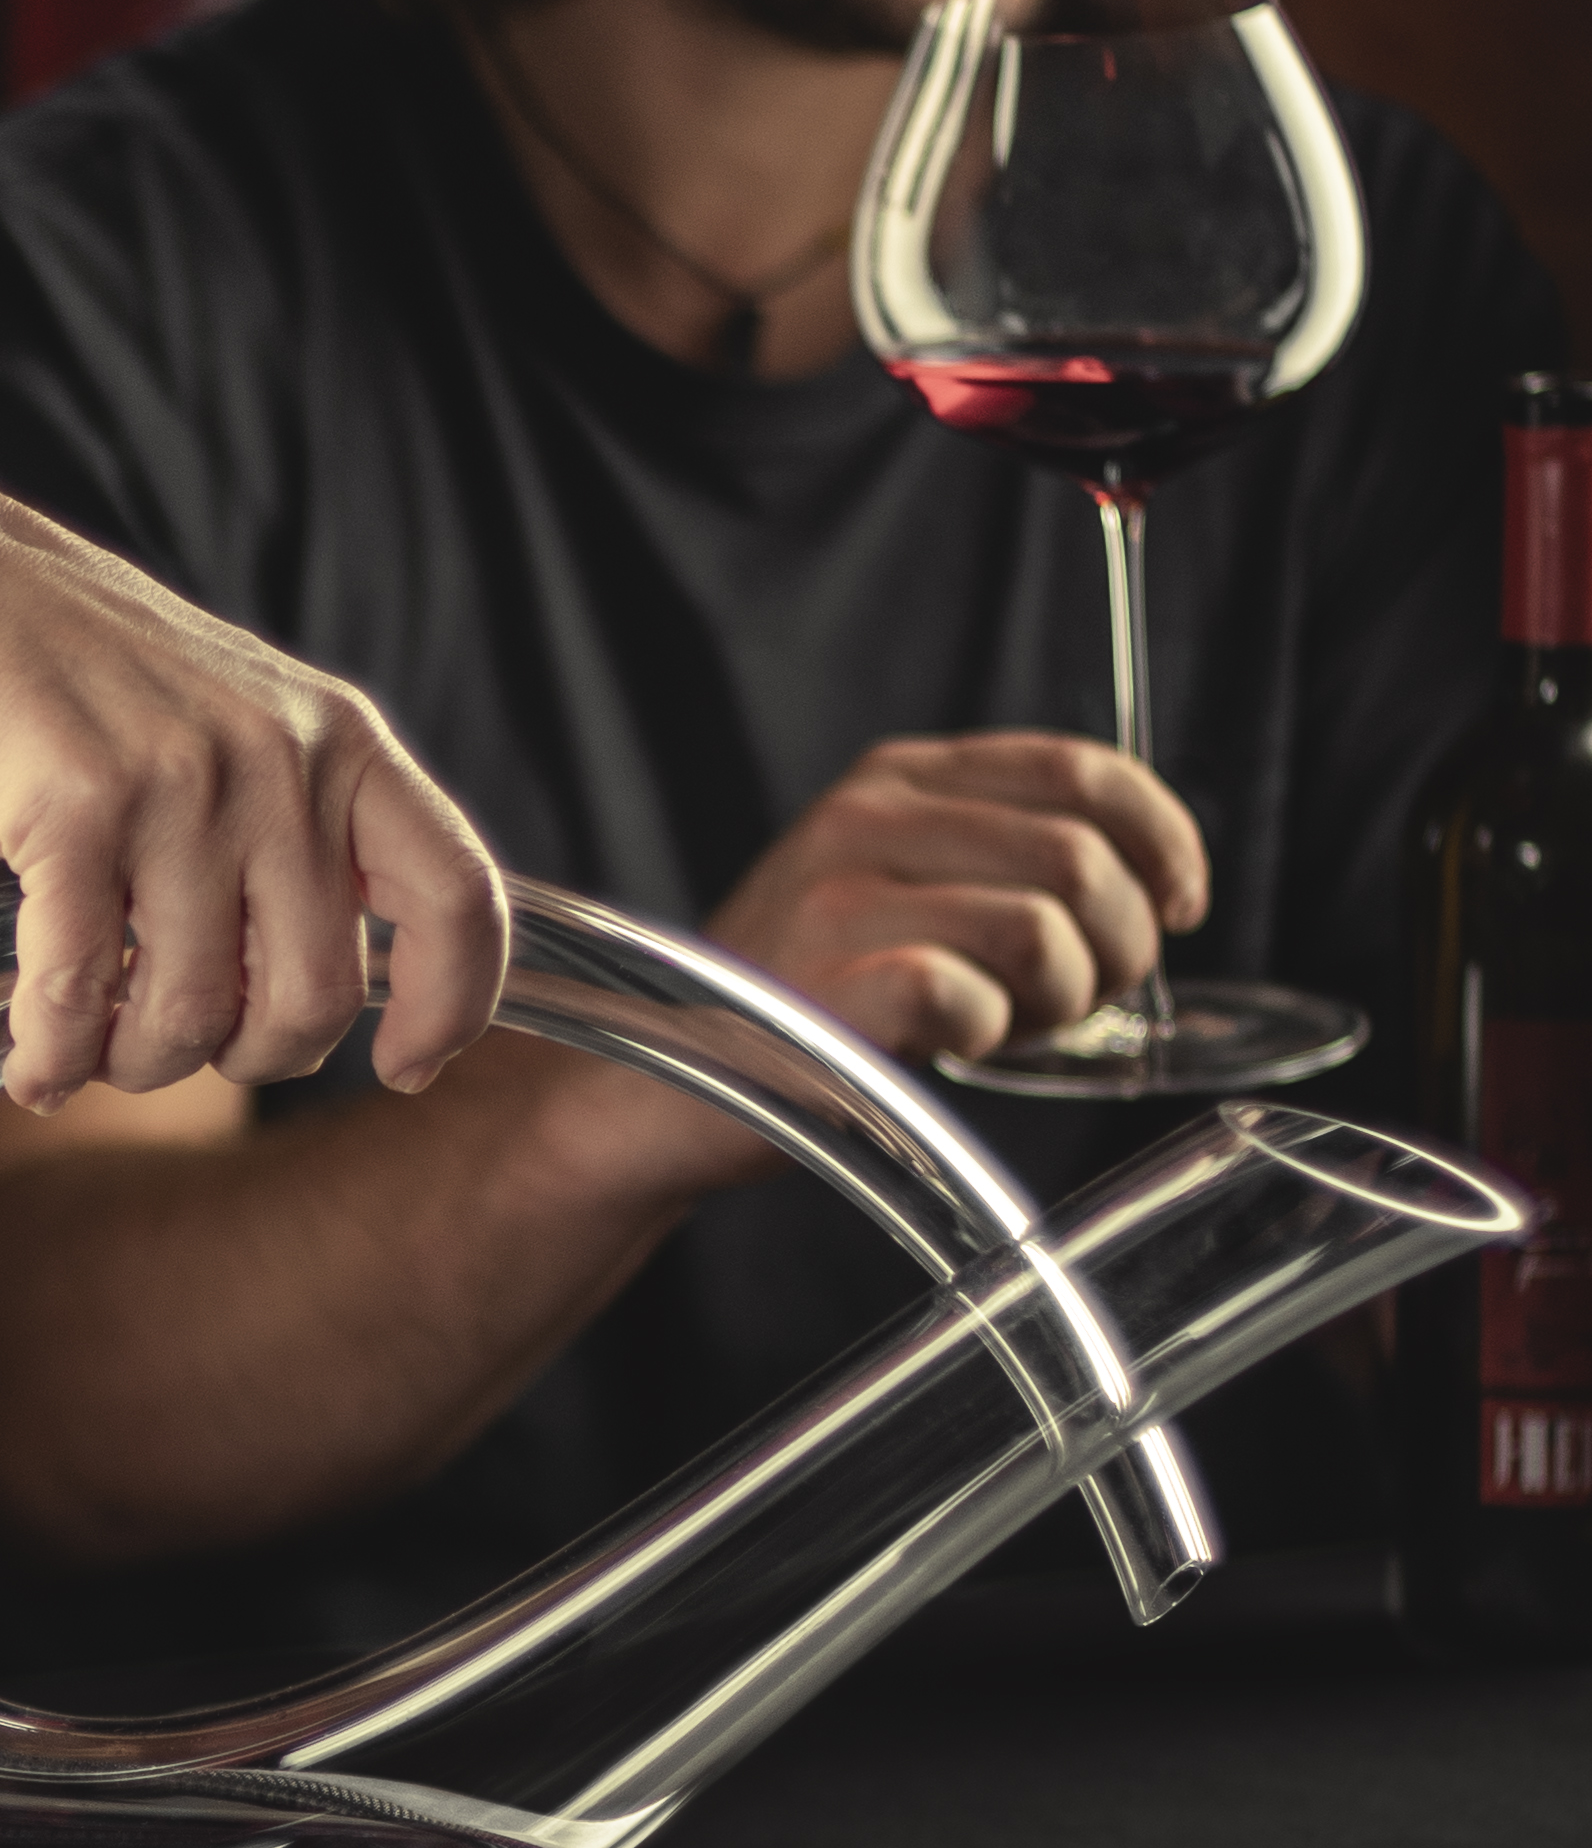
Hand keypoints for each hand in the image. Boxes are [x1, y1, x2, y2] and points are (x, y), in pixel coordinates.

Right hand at [0, 468, 510, 1112]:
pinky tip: (34, 1065)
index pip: (458, 899)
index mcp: (346, 741)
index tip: (406, 1066)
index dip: (450, 1009)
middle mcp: (280, 763)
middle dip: (250, 1058)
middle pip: (317, 998)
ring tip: (97, 1043)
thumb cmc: (93, 677)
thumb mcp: (251, 723)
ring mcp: (180, 787)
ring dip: (137, 1062)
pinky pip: (78, 993)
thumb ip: (311, 832)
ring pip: (192, 1014)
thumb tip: (333, 998)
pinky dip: (54, 1056)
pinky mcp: (74, 815)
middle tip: (190, 1044)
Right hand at [711, 730, 1208, 1067]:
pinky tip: (950, 1044)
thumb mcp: (894, 885)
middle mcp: (867, 818)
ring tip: (1013, 1024)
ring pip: (1043, 927)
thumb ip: (998, 859)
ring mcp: (840, 898)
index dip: (1163, 836)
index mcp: (897, 779)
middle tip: (1088, 995)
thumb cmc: (804, 998)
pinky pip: (970, 995)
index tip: (1180, 901)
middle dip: (1122, 941)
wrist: (666, 1079)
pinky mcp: (826, 984)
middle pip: (1080, 855)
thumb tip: (1150, 886)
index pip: (1079, 768)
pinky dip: (986, 1032)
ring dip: (1062, 998)